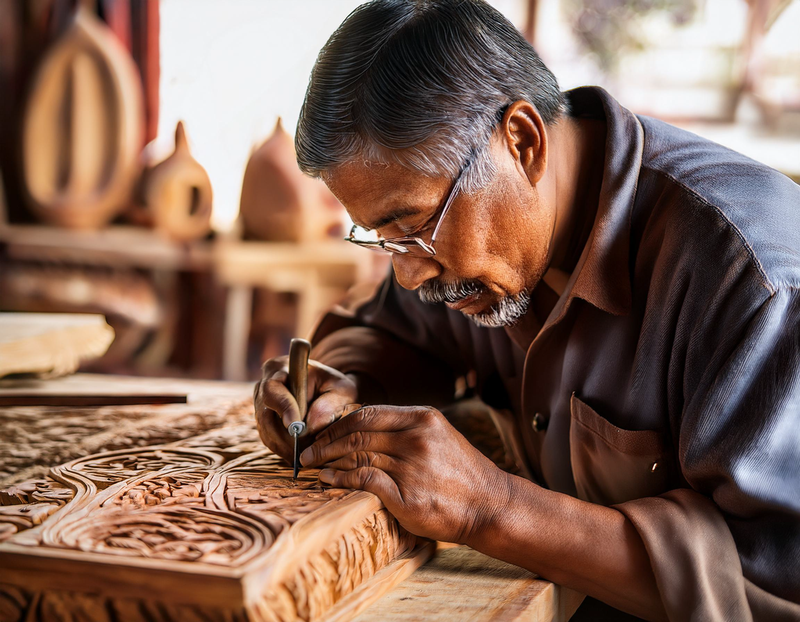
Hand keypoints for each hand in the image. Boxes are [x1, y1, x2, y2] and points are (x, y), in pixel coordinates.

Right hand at [253, 356, 357, 461]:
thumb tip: (310, 425)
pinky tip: (298, 455)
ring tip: (305, 454)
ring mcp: (261, 404)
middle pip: (265, 415)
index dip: (283, 408)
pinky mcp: (264, 421)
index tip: (296, 426)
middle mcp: (264, 385)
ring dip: (285, 446)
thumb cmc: (334, 386)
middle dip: (286, 435)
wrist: (327, 389)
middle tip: (306, 448)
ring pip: (266, 431)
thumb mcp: (342, 389)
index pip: (272, 388)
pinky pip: (269, 439)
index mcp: (280, 368)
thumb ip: (331, 403)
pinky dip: (283, 449)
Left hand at [299, 405, 511, 543]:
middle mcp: (416, 439)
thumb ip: (402, 428)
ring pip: (357, 456)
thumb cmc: (459, 471)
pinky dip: (340, 480)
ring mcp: (412, 468)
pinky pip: (363, 481)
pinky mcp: (407, 497)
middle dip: (325, 443)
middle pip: (357, 434)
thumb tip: (359, 427)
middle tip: (306, 452)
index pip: (368, 413)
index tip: (321, 432)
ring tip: (313, 467)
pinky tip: (328, 481)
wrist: (489, 505)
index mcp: (423, 419)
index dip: (337, 423)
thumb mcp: (437, 436)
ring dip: (328, 462)